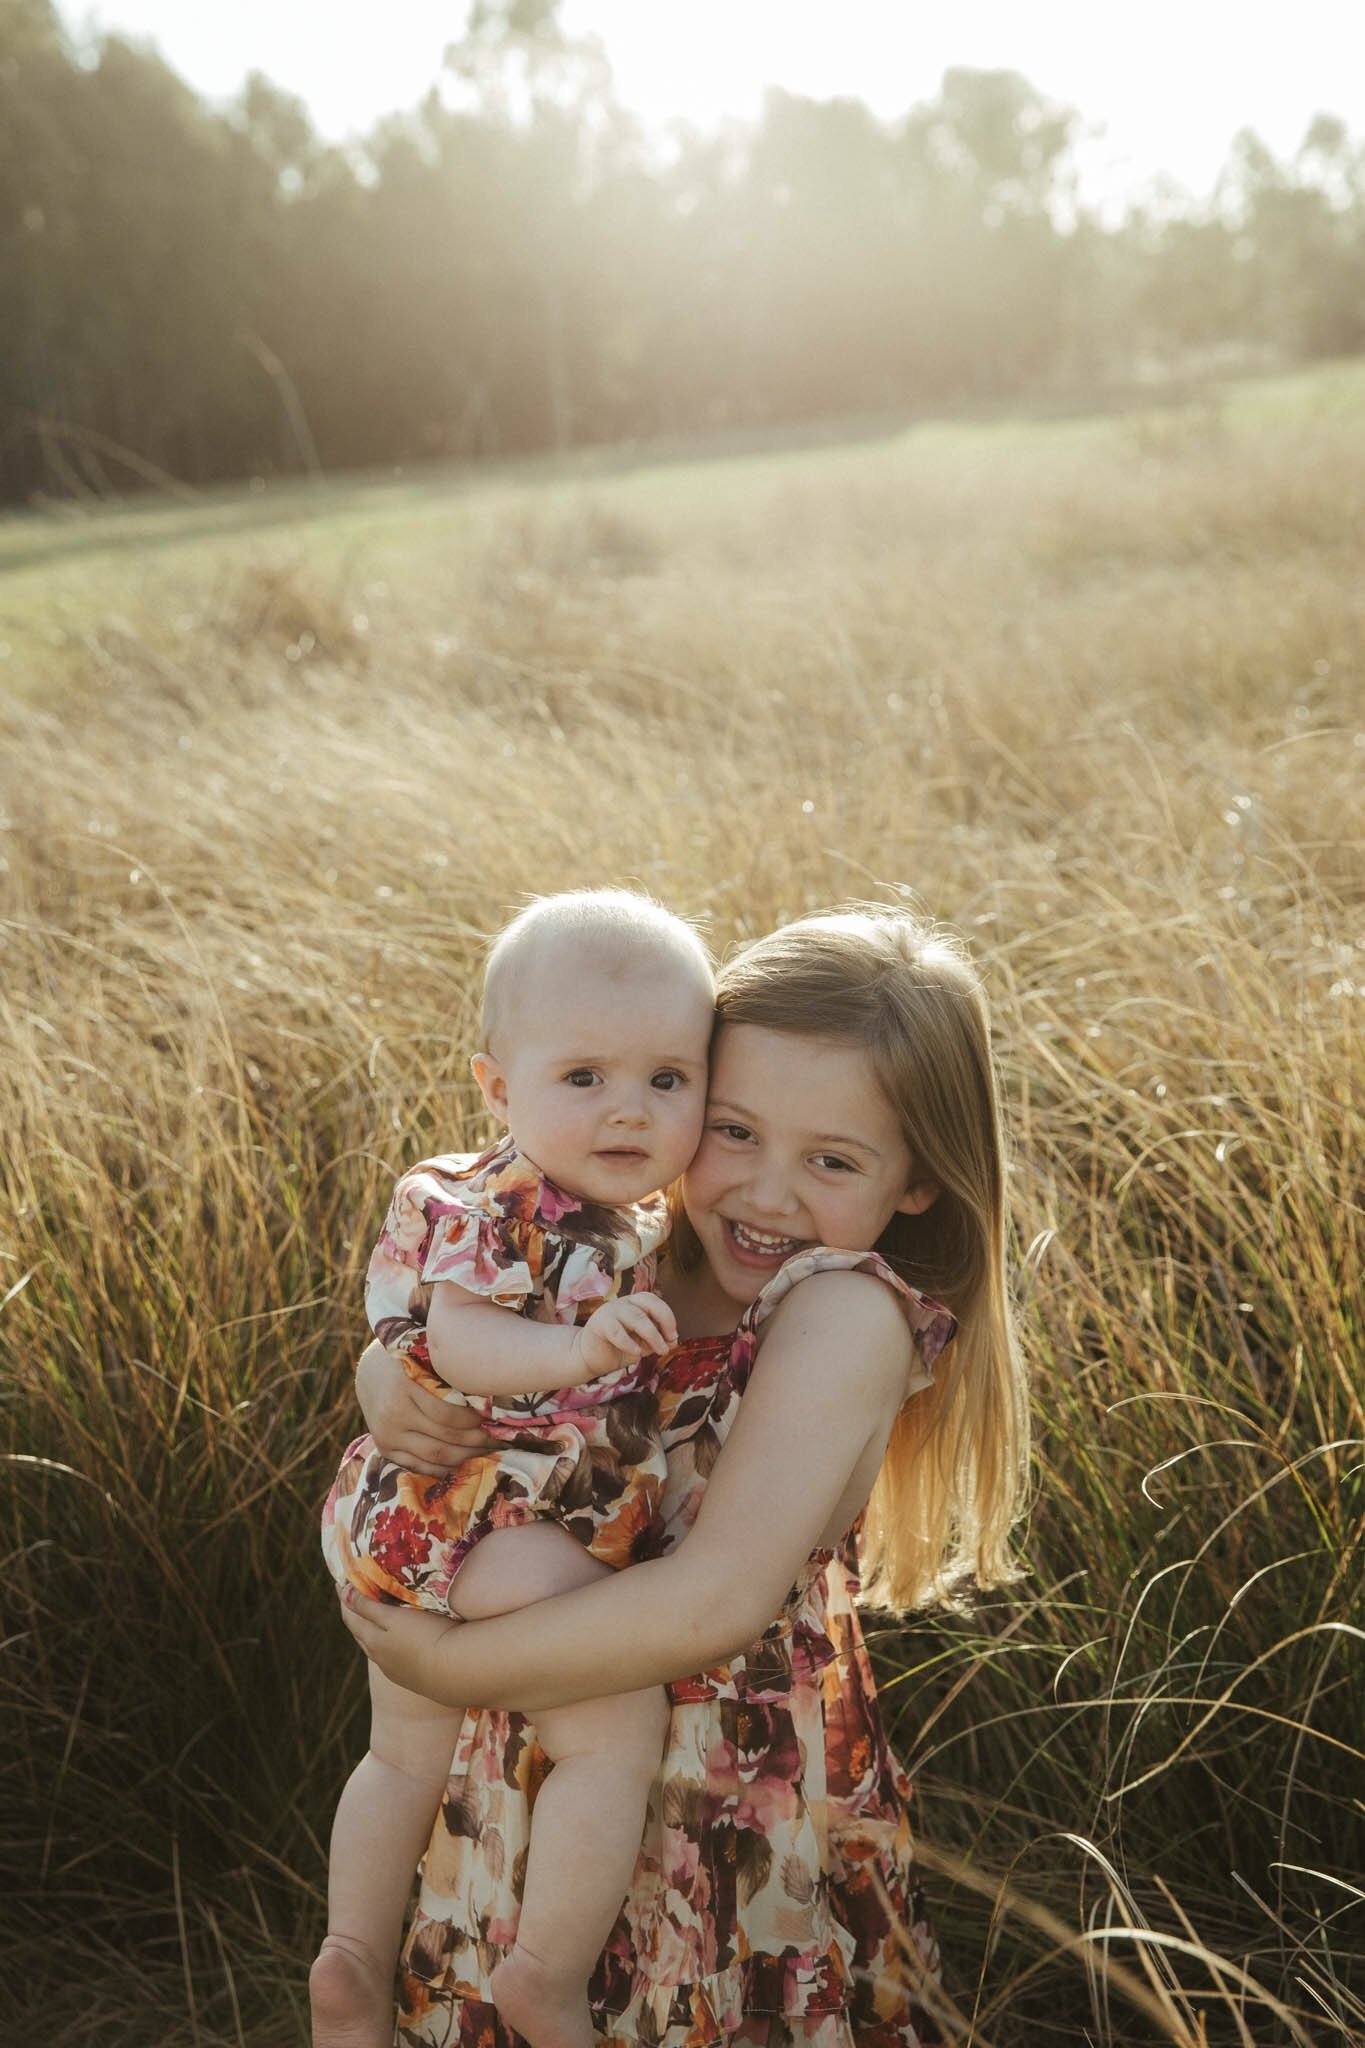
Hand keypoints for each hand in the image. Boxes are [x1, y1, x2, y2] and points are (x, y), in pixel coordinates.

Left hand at [336, 1582, 464, 1699]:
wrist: (457, 1672)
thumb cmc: (426, 1636)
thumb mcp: (394, 1617)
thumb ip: (368, 1607)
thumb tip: (343, 1593)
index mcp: (372, 1641)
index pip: (350, 1617)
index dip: (345, 1598)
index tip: (342, 1580)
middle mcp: (379, 1658)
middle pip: (361, 1632)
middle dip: (356, 1613)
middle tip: (357, 1594)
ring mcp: (396, 1670)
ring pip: (376, 1646)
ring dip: (372, 1629)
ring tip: (378, 1614)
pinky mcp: (412, 1677)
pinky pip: (392, 1656)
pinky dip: (388, 1642)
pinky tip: (399, 1639)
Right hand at [355, 1339, 498, 1474]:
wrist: (371, 1372)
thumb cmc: (409, 1361)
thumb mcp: (425, 1359)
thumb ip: (450, 1376)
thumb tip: (491, 1395)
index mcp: (403, 1388)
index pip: (447, 1414)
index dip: (474, 1420)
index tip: (493, 1418)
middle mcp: (392, 1416)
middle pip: (444, 1439)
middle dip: (476, 1441)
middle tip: (499, 1439)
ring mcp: (387, 1436)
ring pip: (435, 1456)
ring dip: (466, 1457)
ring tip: (488, 1451)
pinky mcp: (384, 1449)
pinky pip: (420, 1466)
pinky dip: (445, 1468)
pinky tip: (465, 1462)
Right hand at [567, 1291, 677, 1381]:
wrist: (591, 1357)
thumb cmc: (619, 1348)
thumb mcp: (643, 1344)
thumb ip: (657, 1340)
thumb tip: (674, 1340)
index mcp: (635, 1303)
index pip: (655, 1301)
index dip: (668, 1317)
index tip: (673, 1336)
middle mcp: (624, 1302)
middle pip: (648, 1303)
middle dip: (664, 1320)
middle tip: (670, 1340)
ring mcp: (610, 1311)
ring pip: (636, 1317)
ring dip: (652, 1335)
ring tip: (660, 1350)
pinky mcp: (599, 1324)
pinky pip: (617, 1331)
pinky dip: (629, 1342)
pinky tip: (637, 1353)